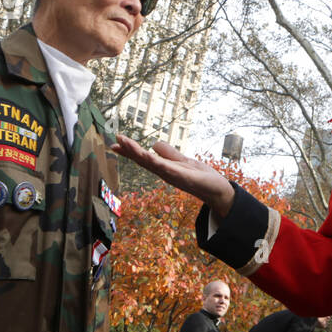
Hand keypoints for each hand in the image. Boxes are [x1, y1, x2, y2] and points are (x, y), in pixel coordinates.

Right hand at [111, 136, 234, 216]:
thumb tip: (154, 144)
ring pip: (151, 163)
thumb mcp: (182, 160)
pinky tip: (148, 155)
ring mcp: (172, 175)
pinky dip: (157, 162)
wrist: (217, 189)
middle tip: (114, 141)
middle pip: (143, 160)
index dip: (129, 150)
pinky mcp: (183, 177)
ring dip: (137, 154)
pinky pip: (167, 168)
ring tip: (124, 143)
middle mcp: (165, 172)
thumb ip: (169, 153)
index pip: (143, 157)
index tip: (115, 142)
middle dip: (129, 151)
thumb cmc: (200, 176)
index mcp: (163, 167)